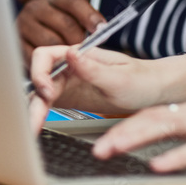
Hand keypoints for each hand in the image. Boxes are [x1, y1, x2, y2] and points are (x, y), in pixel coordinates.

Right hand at [17, 0, 105, 63]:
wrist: (38, 37)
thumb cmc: (61, 31)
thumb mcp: (74, 19)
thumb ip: (87, 22)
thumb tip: (101, 30)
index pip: (73, 2)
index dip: (89, 16)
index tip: (102, 29)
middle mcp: (35, 8)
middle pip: (65, 25)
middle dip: (79, 41)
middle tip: (87, 52)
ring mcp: (23, 25)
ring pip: (52, 42)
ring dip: (65, 54)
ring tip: (73, 60)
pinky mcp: (17, 44)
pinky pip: (38, 56)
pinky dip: (49, 63)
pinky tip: (58, 66)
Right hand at [27, 45, 185, 132]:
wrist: (154, 93)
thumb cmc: (141, 80)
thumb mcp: (120, 77)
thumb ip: (93, 68)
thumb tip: (71, 54)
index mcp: (78, 55)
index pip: (45, 56)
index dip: (40, 72)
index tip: (46, 90)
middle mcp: (68, 67)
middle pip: (39, 79)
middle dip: (32, 99)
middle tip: (33, 122)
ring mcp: (66, 83)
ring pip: (40, 94)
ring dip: (33, 111)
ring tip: (31, 130)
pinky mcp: (68, 98)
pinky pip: (47, 106)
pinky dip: (40, 116)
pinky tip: (37, 128)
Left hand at [93, 101, 185, 171]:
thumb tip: (156, 151)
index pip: (149, 115)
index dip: (121, 126)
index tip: (100, 139)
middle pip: (150, 119)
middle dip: (118, 133)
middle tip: (96, 150)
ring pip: (166, 128)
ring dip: (133, 139)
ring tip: (110, 151)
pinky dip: (175, 157)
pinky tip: (156, 166)